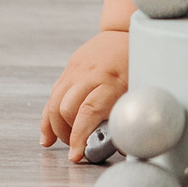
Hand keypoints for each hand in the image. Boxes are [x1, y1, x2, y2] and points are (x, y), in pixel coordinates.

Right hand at [40, 29, 129, 159]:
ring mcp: (76, 69)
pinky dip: (48, 118)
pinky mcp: (69, 68)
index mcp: (111, 79)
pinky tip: (48, 136)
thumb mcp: (139, 88)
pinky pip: (53, 95)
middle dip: (68, 134)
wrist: (125, 30)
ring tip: (67, 141)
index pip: (88, 111)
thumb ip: (128, 117)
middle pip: (66, 109)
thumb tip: (123, 148)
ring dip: (56, 128)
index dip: (79, 137)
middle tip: (77, 147)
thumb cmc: (137, 64)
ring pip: (54, 103)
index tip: (77, 156)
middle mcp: (90, 73)